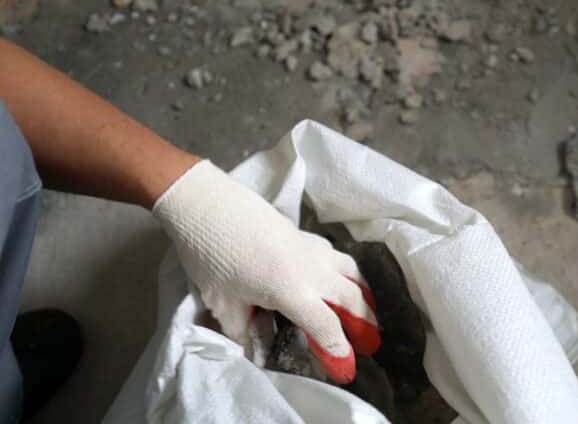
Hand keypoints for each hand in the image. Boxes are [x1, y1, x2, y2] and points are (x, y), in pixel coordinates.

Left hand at [153, 160, 379, 382]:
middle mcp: (311, 270)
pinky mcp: (304, 234)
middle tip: (370, 343)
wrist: (207, 205)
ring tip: (366, 309)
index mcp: (292, 291)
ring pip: (350, 271)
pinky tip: (336, 276)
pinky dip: (345, 271)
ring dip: (362, 293)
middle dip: (365, 323)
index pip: (326, 327)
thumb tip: (253, 354)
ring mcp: (311, 248)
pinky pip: (336, 255)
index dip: (339, 352)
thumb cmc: (212, 256)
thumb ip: (242, 332)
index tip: (346, 372)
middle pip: (351, 298)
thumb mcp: (222, 303)